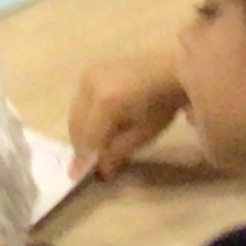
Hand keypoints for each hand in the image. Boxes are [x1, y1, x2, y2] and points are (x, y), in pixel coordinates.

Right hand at [68, 48, 187, 178]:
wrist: (170, 70)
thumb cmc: (161, 105)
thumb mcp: (143, 135)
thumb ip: (117, 154)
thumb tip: (100, 172)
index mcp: (106, 102)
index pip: (88, 137)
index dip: (83, 158)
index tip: (76, 176)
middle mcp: (90, 86)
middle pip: (76, 124)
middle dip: (81, 145)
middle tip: (88, 161)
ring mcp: (88, 75)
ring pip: (75, 112)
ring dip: (82, 130)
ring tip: (96, 143)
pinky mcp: (90, 71)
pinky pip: (80, 100)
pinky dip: (85, 115)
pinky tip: (98, 124)